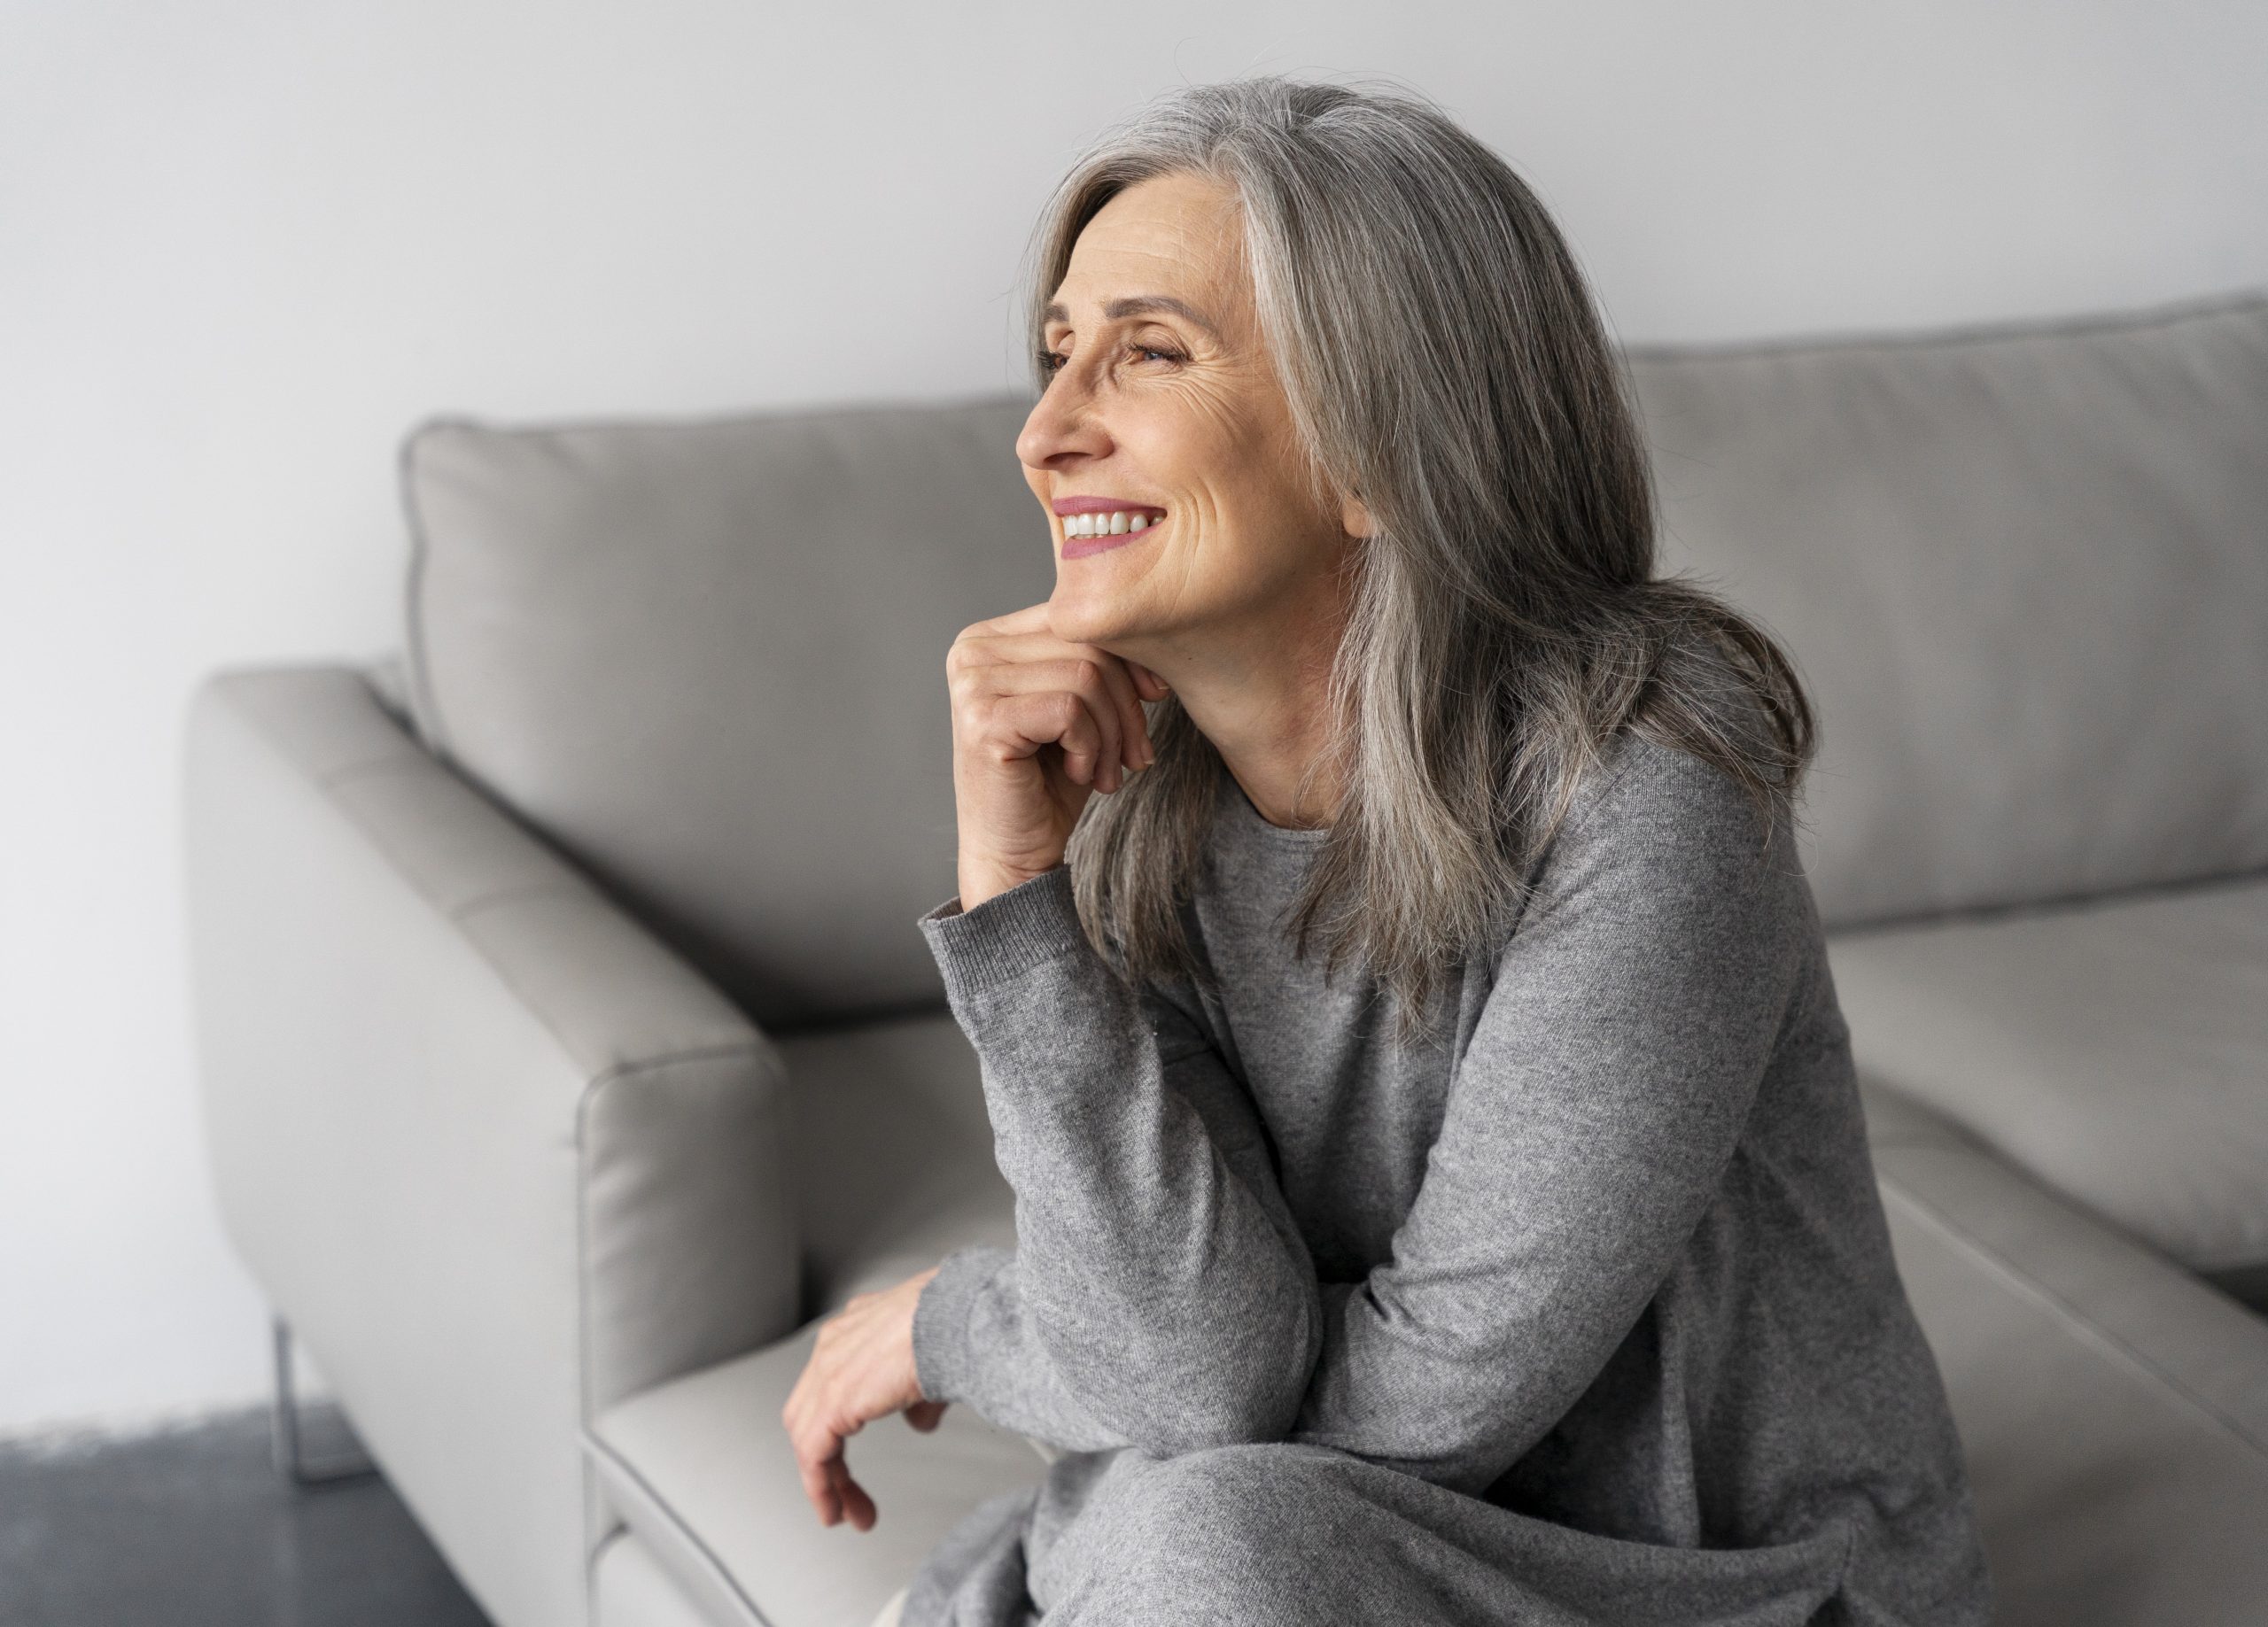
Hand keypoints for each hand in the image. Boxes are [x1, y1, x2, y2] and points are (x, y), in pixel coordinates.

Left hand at [781, 1266, 948, 1530]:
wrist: (953, 1318)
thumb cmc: (955, 1325)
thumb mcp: (933, 1364)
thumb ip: (918, 1397)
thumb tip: (920, 1423)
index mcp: (856, 1328)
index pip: (830, 1384)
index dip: (836, 1426)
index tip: (849, 1457)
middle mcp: (834, 1345)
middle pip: (810, 1412)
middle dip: (826, 1458)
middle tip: (844, 1494)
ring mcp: (827, 1371)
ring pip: (806, 1436)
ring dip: (825, 1481)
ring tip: (844, 1514)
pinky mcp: (830, 1402)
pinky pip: (813, 1454)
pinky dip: (821, 1487)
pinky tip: (836, 1510)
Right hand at [945, 603, 1171, 908]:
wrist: (1016, 852)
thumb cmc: (1051, 781)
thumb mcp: (1082, 707)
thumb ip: (1097, 659)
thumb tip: (1150, 632)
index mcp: (991, 637)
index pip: (1079, 620)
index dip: (1128, 658)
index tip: (1154, 698)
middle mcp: (972, 651)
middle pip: (1087, 645)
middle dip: (1126, 705)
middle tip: (1133, 756)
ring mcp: (971, 683)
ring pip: (1085, 676)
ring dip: (1112, 733)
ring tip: (1106, 771)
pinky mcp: (982, 720)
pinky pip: (1070, 710)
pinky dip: (1091, 747)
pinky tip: (1080, 773)